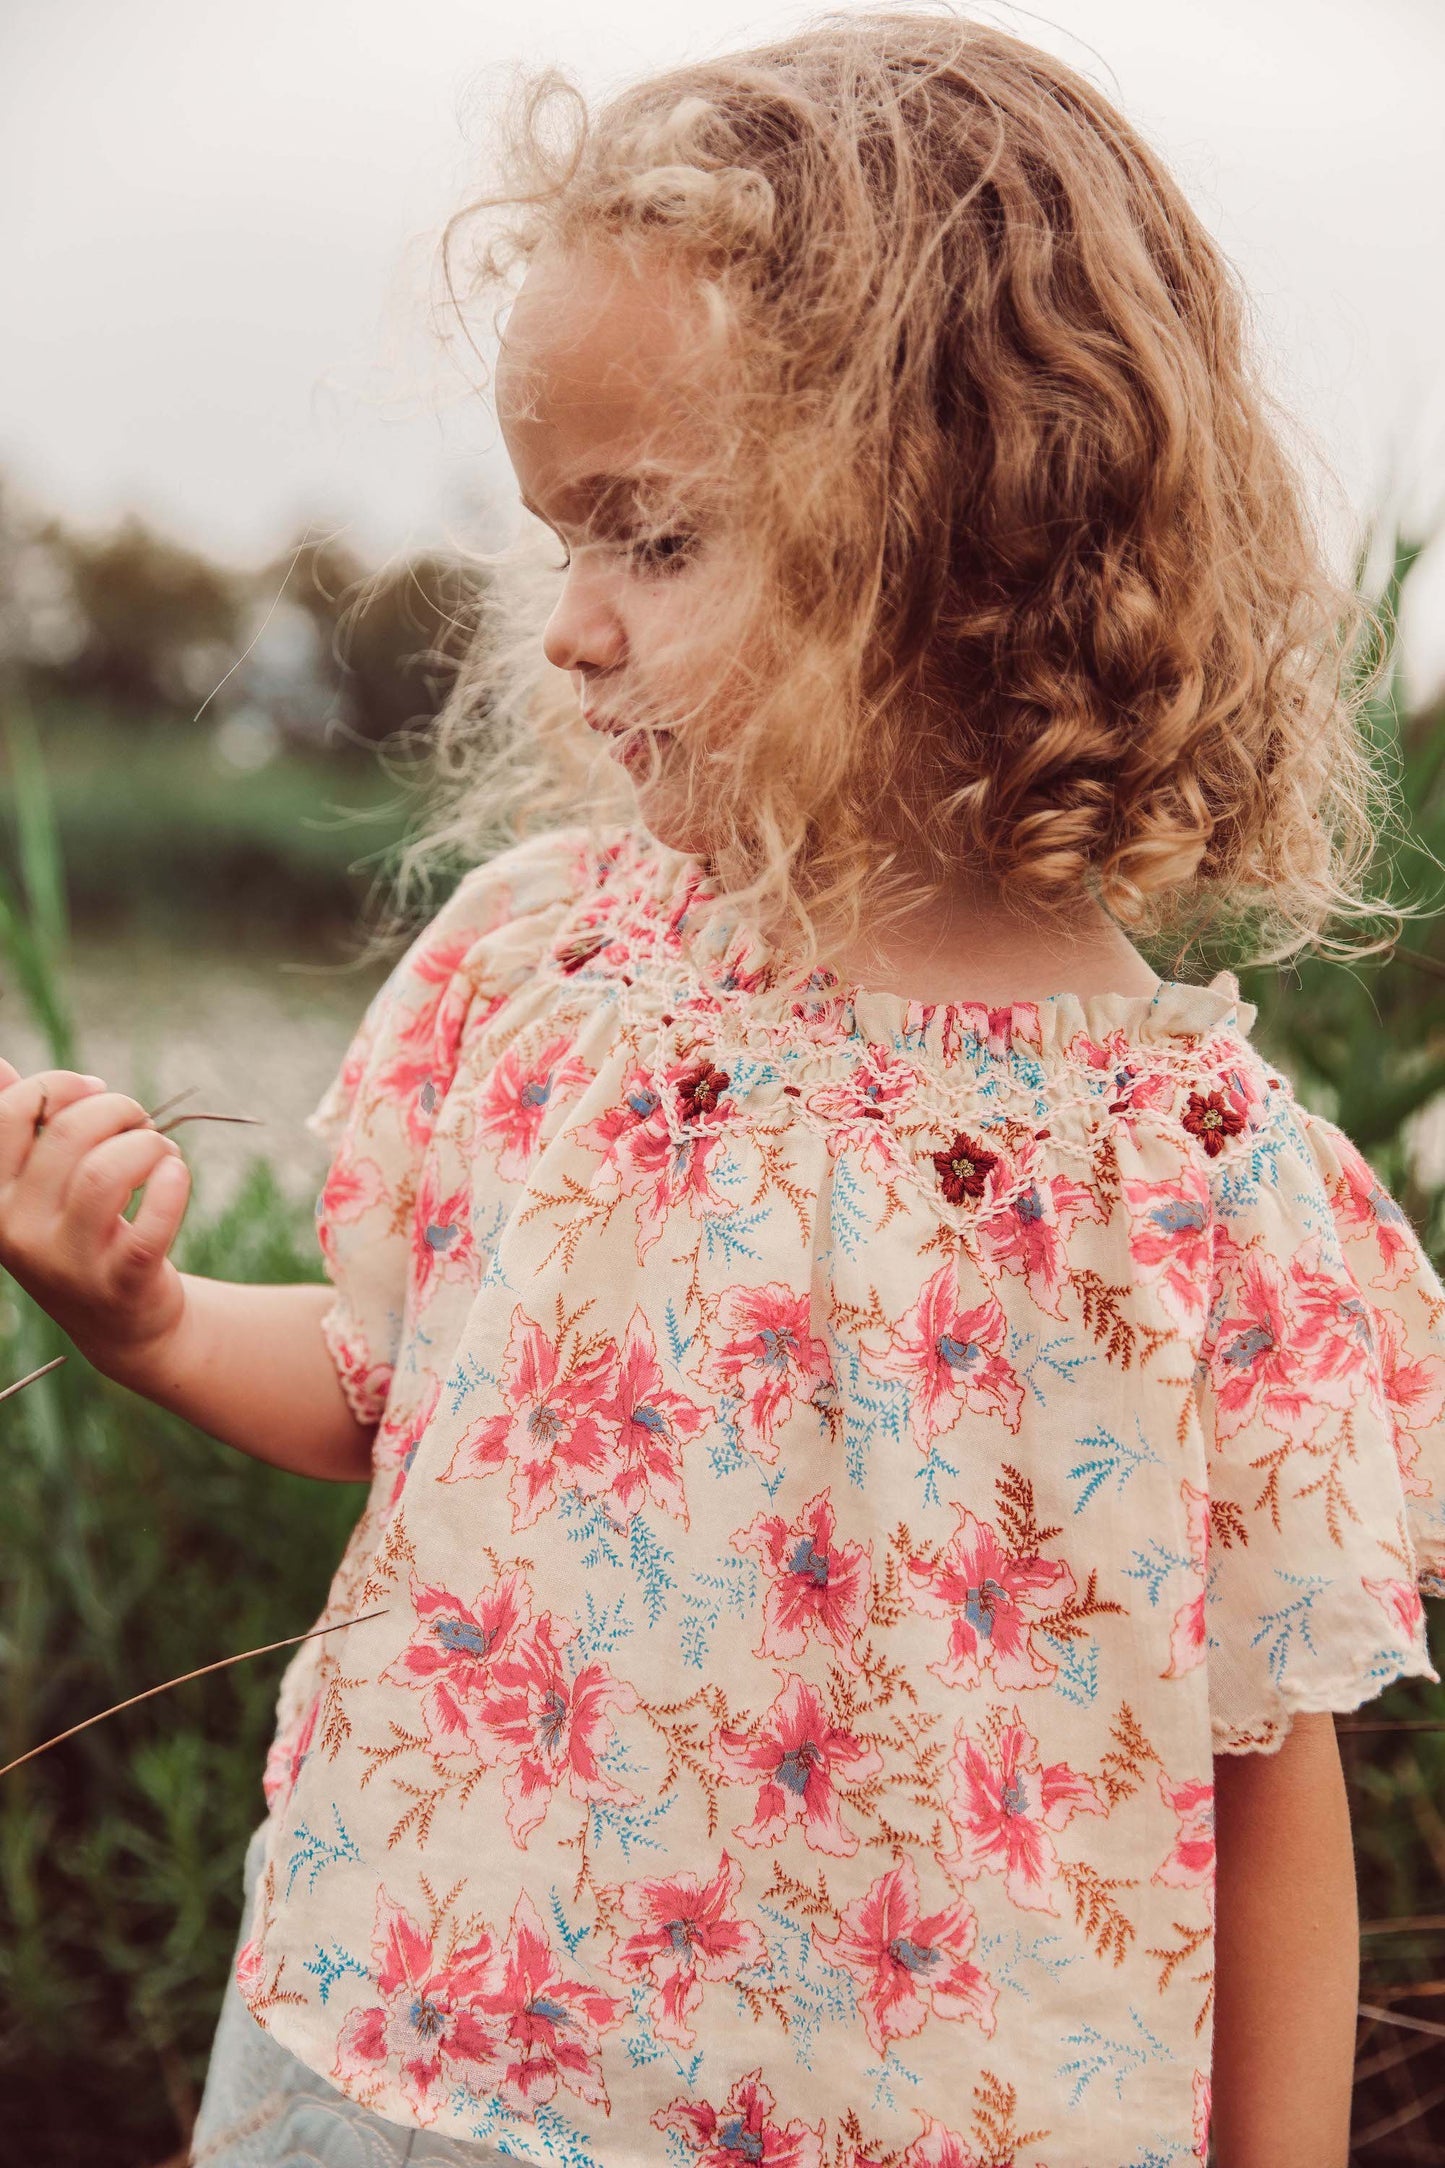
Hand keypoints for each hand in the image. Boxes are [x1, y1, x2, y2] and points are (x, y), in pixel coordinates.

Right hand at [0, 1059, 191, 1371]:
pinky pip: (150, 1225)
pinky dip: (173, 1186)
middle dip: (118, 1109)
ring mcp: (67, 1261)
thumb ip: (16, 1130)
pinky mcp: (121, 1282)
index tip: (95, 1090)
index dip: (61, 1085)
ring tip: (160, 1153)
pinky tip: (177, 1175)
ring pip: (106, 1171)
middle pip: (70, 1134)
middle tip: (140, 1125)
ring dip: (148, 1144)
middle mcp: (17, 1230)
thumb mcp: (36, 1188)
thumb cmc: (80, 1234)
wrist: (122, 1325)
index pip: (10, 1112)